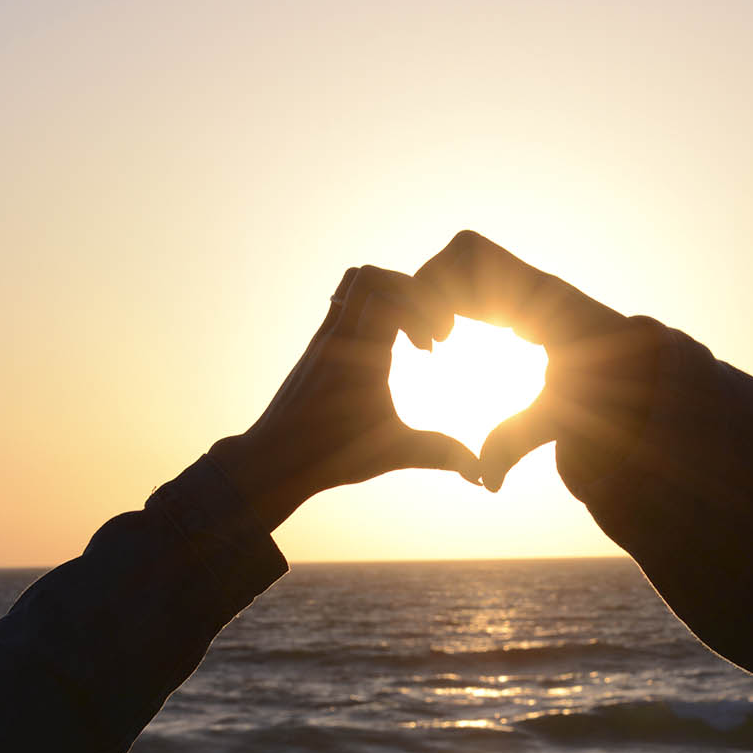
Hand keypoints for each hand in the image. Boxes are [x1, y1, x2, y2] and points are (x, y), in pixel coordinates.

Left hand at [210, 265, 480, 530]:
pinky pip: (343, 302)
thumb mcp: (392, 453)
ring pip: (352, 282)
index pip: (388, 298)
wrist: (271, 460)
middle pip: (370, 276)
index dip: (422, 310)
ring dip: (388, 292)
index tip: (434, 347)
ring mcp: (323, 337)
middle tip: (424, 330)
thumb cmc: (328, 457)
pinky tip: (386, 345)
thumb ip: (440, 454)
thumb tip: (481, 476)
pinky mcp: (317, 345)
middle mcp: (337, 338)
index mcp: (358, 357)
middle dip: (409, 290)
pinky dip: (371, 308)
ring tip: (408, 329)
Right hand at [415, 231, 657, 490]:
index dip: (440, 284)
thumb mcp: (561, 416)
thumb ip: (519, 443)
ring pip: (464, 266)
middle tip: (431, 342)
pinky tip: (450, 338)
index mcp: (538, 299)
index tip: (443, 336)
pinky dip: (455, 303)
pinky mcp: (524, 301)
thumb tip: (487, 484)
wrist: (648, 376)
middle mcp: (532, 286)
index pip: (471, 252)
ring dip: (441, 296)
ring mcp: (527, 290)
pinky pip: (477, 285)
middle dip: (431, 293)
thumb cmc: (610, 392)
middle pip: (461, 256)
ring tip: (437, 342)